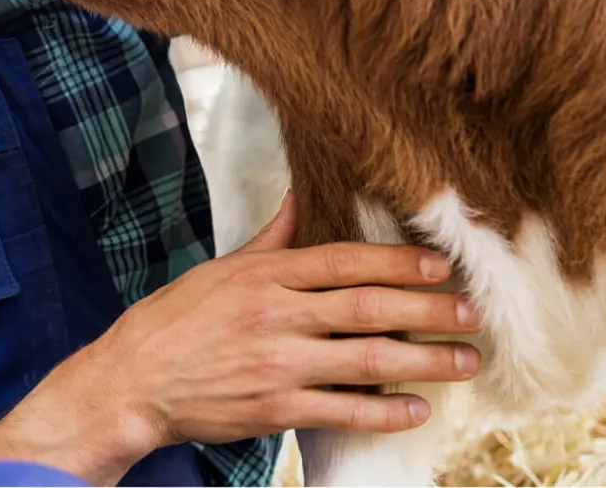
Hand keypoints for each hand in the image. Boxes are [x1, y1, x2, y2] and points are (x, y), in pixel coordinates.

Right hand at [0, 195, 481, 483]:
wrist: (133, 382)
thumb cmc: (175, 321)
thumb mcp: (220, 268)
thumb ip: (271, 239)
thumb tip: (300, 194)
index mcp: (263, 275)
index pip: (344, 261)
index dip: (397, 261)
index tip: (440, 264)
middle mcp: (275, 316)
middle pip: (368, 307)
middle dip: (428, 309)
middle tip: (472, 313)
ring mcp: (277, 365)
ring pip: (367, 360)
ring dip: (425, 360)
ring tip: (464, 360)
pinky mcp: (275, 409)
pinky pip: (344, 410)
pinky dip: (386, 411)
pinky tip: (419, 408)